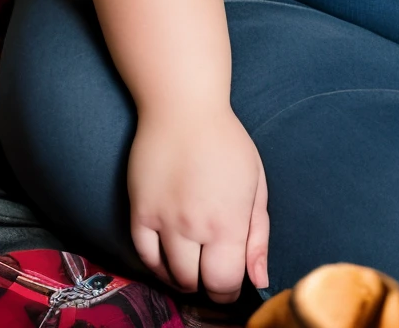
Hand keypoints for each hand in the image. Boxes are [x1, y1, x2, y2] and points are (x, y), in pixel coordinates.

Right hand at [127, 101, 269, 301]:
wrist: (183, 108)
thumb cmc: (227, 143)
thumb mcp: (256, 183)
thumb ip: (259, 235)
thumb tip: (259, 279)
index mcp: (229, 220)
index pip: (225, 283)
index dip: (230, 290)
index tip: (231, 282)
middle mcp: (194, 226)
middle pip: (196, 283)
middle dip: (208, 284)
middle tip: (213, 269)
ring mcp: (163, 221)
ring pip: (170, 275)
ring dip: (184, 276)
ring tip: (194, 260)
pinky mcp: (139, 214)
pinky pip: (145, 258)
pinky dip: (159, 266)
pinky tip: (172, 257)